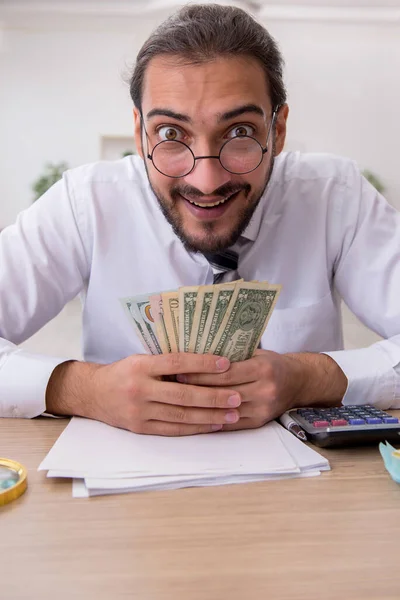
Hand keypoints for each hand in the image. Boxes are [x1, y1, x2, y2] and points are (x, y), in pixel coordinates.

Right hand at [46, 353, 242, 435]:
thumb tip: (205, 361)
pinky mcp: (140, 428)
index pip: (177, 363)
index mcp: (140, 366)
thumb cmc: (123, 372)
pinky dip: (195, 428)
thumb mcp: (141, 359)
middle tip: (236, 396)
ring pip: (181, 416)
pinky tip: (213, 425)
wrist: (93, 393)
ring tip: (232, 414)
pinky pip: (173, 429)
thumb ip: (166, 362)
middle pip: (183, 394)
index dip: (203, 364)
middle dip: (213, 396)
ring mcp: (139, 411)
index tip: (226, 364)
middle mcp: (139, 389)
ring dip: (210, 416)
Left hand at [176, 349, 296, 430]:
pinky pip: (230, 424)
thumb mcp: (256, 353)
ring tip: (179, 401)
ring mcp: (262, 409)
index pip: (225, 373)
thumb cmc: (271, 363)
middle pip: (223, 392)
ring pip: (224, 410)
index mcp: (262, 369)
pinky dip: (211, 419)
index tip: (179, 372)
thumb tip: (196, 353)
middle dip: (196, 390)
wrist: (298, 382)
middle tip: (172, 387)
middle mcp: (264, 390)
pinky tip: (194, 416)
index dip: (201, 374)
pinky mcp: (258, 422)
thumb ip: (232, 355)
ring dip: (200, 407)